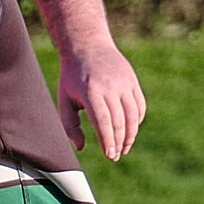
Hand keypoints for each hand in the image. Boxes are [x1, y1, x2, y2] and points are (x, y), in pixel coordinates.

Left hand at [57, 42, 145, 160]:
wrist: (88, 46)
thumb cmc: (72, 77)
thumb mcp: (64, 99)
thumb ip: (69, 124)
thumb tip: (80, 147)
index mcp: (91, 91)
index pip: (103, 121)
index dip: (108, 140)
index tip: (110, 155)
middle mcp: (110, 86)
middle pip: (119, 121)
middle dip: (119, 142)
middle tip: (115, 156)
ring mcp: (123, 82)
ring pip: (133, 115)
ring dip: (131, 135)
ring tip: (124, 148)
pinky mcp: (132, 80)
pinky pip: (139, 105)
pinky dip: (137, 120)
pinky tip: (130, 130)